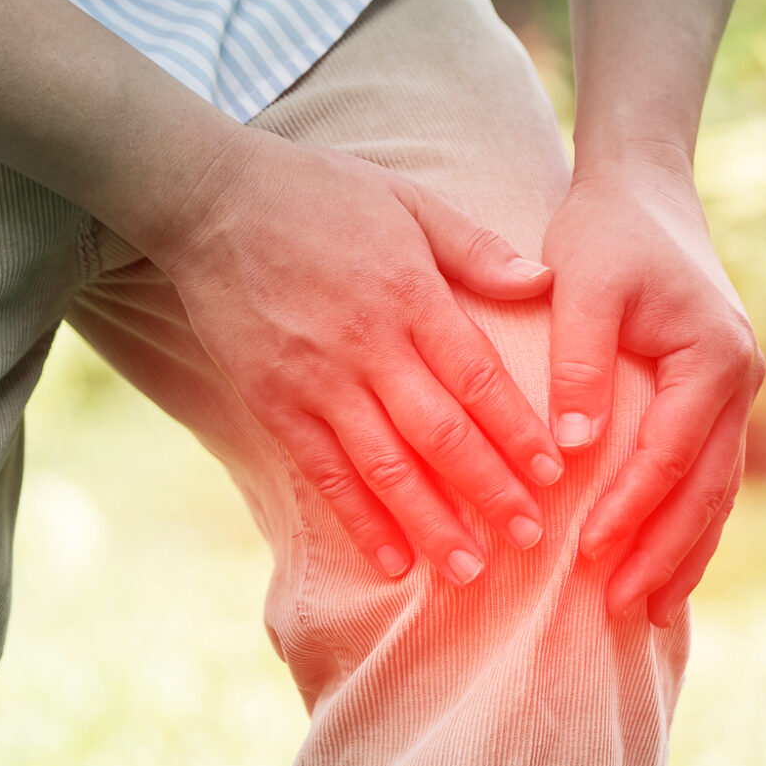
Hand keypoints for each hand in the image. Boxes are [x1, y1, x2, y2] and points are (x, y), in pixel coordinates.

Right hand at [153, 128, 566, 581]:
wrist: (210, 199)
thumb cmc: (321, 194)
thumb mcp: (410, 201)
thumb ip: (476, 248)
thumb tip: (544, 282)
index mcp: (412, 297)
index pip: (478, 378)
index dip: (518, 432)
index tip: (555, 476)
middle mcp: (368, 348)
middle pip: (441, 434)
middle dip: (490, 492)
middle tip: (531, 540)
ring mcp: (317, 382)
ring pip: (385, 467)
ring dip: (432, 523)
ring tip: (471, 571)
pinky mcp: (272, 403)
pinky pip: (324, 473)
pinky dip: (360, 521)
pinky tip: (393, 562)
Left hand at [541, 145, 765, 624]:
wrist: (646, 191)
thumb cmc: (607, 231)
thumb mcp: (581, 284)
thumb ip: (578, 363)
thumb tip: (573, 449)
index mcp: (712, 357)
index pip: (670, 453)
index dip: (630, 508)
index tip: (585, 553)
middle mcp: (738, 382)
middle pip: (707, 490)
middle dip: (666, 554)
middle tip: (621, 608)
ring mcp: (736, 394)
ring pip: (717, 493)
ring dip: (686, 554)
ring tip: (650, 613)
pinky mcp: (717, 400)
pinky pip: (710, 477)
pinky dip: (690, 526)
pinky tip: (665, 566)